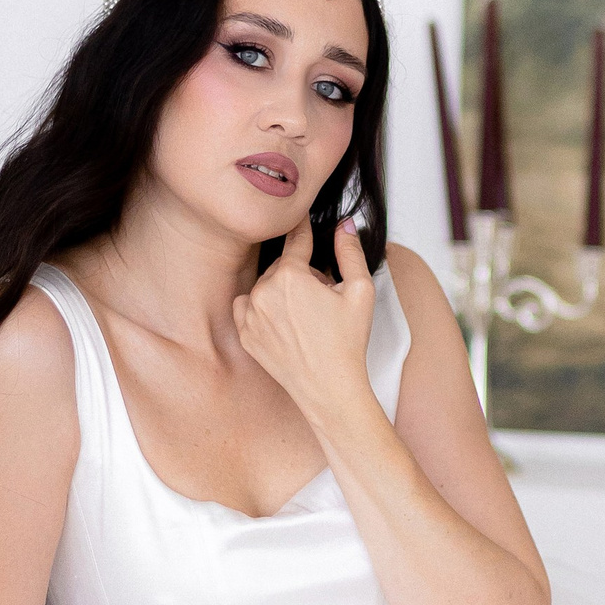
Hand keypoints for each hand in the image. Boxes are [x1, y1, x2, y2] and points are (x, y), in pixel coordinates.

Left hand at [233, 215, 377, 433]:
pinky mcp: (244, 335)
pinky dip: (262, 309)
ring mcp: (249, 315)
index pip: (297, 240)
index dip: (303, 227)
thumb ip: (350, 251)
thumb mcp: (360, 291)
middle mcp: (263, 292)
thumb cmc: (348, 342)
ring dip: (282, 291)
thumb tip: (345, 224)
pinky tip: (285, 324)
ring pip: (265, 286)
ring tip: (306, 315)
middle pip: (283, 266)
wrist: (329, 389)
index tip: (300, 215)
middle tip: (323, 297)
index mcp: (290, 277)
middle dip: (302, 274)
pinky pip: (248, 307)